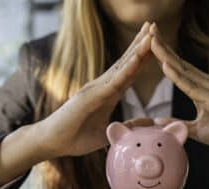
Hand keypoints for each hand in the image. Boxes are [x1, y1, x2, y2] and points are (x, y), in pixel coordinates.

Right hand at [40, 22, 153, 156]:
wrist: (52, 143)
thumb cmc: (76, 137)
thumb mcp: (107, 132)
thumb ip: (127, 126)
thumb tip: (148, 122)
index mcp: (108, 94)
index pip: (130, 72)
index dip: (143, 57)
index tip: (157, 43)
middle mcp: (102, 87)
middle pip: (126, 62)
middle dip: (141, 44)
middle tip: (154, 25)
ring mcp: (95, 89)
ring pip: (121, 67)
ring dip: (137, 50)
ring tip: (150, 32)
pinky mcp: (89, 97)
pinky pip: (112, 83)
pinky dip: (126, 70)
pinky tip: (138, 58)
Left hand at [149, 23, 208, 175]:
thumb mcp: (197, 129)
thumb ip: (178, 123)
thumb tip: (157, 121)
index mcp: (202, 87)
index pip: (179, 68)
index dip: (164, 54)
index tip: (149, 41)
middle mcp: (207, 83)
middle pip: (180, 63)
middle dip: (163, 46)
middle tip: (148, 28)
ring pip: (184, 70)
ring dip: (166, 55)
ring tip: (152, 39)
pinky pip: (193, 87)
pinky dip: (178, 76)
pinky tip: (166, 65)